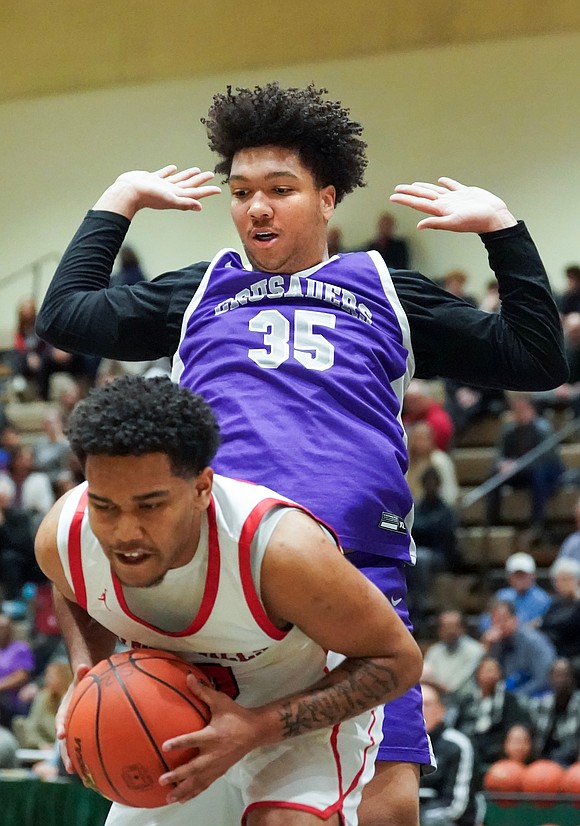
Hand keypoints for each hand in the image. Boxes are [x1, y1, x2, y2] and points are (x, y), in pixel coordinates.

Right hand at [56, 663, 89, 773]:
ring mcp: (75, 730)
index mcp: (65, 709)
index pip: (61, 719)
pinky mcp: (84, 734)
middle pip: (64, 741)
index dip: (60, 726)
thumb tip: (83, 665)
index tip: (61, 734)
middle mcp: (67, 723)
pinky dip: (89, 758)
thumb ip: (81, 673)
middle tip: (71, 767)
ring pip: (73, 749)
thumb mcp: (83, 676)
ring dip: (76, 762)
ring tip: (83, 778)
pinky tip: (98, 772)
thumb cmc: (86, 680)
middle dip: (66, 755)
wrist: (87, 683)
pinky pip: (85, 747)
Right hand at [93, 165, 221, 218]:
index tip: (218, 189)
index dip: (207, 191)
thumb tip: (200, 207)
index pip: (196, 193)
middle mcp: (171, 191)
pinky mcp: (152, 179)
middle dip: (200, 180)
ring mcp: (162, 186)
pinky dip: (170, 171)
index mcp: (176, 196)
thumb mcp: (169, 200)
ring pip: (178, 179)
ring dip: (188, 175)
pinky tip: (173, 168)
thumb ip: (185, 203)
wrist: (128, 192)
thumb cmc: (147, 197)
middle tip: (210, 174)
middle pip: (190, 185)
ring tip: (196, 170)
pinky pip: (164, 174)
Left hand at [159, 674, 261, 803]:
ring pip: (198, 781)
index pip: (193, 740)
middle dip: (178, 775)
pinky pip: (205, 785)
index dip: (179, 743)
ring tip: (169, 798)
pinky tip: (183, 799)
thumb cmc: (235, 715)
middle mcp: (213, 753)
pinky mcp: (220, 771)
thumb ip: (203, 691)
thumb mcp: (220, 701)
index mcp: (212, 735)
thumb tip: (188, 677)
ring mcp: (217, 765)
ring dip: (183, 789)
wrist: (255, 731)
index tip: (164, 747)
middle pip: (193, 767)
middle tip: (163, 780)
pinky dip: (193, 792)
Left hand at [390, 177, 516, 232]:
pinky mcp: (465, 193)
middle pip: (423, 196)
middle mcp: (445, 204)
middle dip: (409, 192)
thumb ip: (436, 223)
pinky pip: (452, 186)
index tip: (393, 196)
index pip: (418, 203)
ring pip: (435, 191)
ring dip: (424, 188)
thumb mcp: (454, 222)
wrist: (494, 218)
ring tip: (414, 185)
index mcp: (440, 210)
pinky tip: (441, 180)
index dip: (405, 199)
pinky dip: (446, 183)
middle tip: (397, 189)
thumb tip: (418, 226)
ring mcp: (455, 199)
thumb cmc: (476, 221)